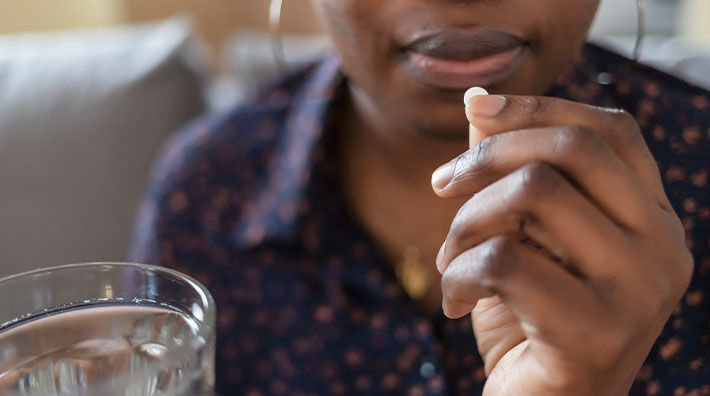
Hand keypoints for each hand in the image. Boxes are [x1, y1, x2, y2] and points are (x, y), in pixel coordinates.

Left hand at [431, 94, 692, 395]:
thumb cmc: (528, 318)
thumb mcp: (519, 236)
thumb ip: (509, 171)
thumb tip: (478, 100)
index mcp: (651, 218)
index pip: (609, 130)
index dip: (538, 107)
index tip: (476, 110)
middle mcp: (663, 247)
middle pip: (572, 149)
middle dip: (487, 157)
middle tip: (441, 186)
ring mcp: (638, 290)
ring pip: (534, 194)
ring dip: (465, 223)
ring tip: (450, 262)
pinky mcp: (597, 331)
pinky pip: (503, 261)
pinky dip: (457, 276)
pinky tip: (453, 304)